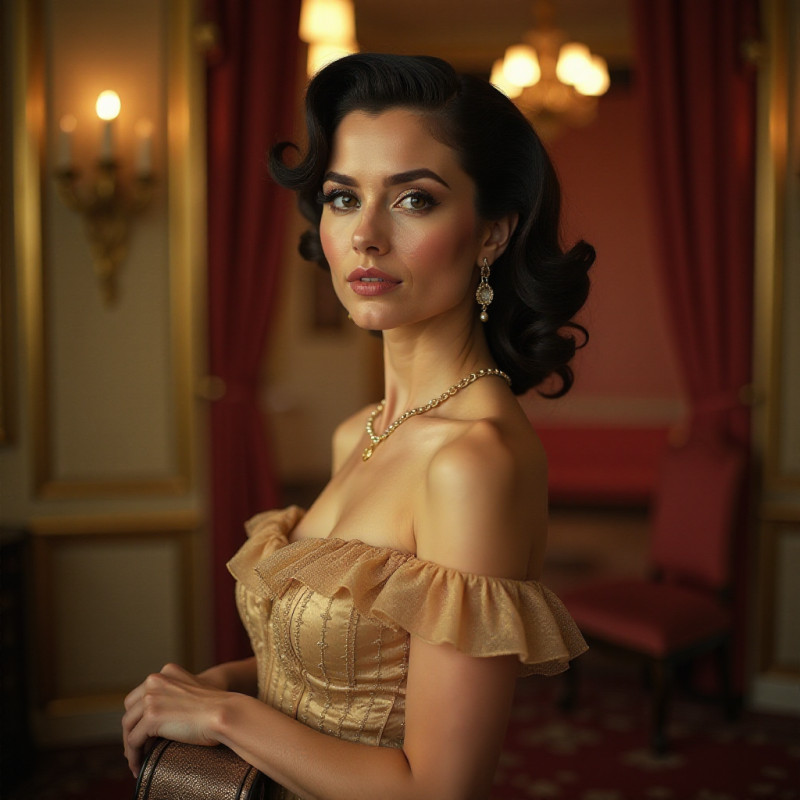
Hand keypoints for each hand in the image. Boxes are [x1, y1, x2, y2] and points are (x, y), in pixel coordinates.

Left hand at [122, 663, 228, 777]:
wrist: (225, 712)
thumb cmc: (217, 706)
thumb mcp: (194, 689)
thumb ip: (178, 693)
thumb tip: (166, 717)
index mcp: (166, 671)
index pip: (141, 694)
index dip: (139, 716)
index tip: (142, 732)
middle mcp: (155, 680)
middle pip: (131, 708)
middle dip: (132, 729)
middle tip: (138, 747)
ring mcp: (151, 697)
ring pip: (128, 726)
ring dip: (130, 746)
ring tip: (136, 760)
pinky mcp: (151, 716)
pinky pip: (133, 741)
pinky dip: (133, 756)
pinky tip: (139, 766)